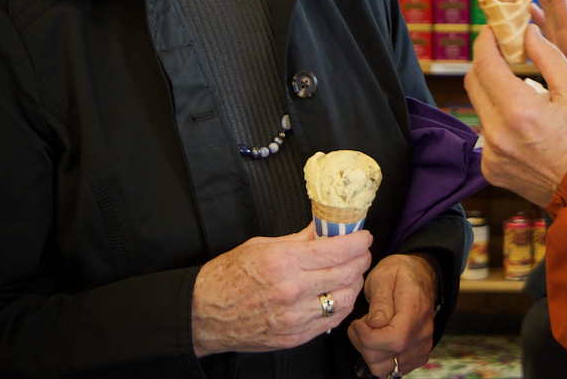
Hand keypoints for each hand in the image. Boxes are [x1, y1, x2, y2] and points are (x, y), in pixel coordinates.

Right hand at [191, 224, 371, 355]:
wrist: (203, 315)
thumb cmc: (226, 278)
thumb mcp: (261, 246)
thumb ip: (298, 239)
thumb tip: (323, 228)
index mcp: (284, 261)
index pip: (337, 250)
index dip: (358, 242)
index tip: (363, 236)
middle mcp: (292, 290)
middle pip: (347, 273)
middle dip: (361, 259)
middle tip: (361, 252)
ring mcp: (295, 316)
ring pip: (345, 298)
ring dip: (355, 283)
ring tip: (351, 273)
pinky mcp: (294, 337)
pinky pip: (332, 320)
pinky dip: (342, 305)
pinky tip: (339, 295)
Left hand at [347, 253, 438, 376]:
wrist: (419, 273)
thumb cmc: (398, 273)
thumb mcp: (383, 276)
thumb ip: (380, 301)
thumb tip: (376, 324)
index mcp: (414, 308)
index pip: (394, 339)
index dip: (368, 337)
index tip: (357, 323)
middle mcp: (422, 330)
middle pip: (387, 357)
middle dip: (363, 344)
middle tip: (359, 324)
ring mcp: (422, 343)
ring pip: (389, 368)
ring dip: (371, 353)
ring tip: (369, 332)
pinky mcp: (420, 352)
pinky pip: (397, 369)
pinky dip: (383, 359)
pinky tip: (379, 340)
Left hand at [466, 18, 566, 205]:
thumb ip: (548, 56)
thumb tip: (527, 33)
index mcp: (518, 110)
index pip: (485, 63)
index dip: (485, 41)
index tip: (491, 29)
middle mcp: (496, 134)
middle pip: (474, 83)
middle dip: (485, 62)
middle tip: (502, 51)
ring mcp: (491, 155)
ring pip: (480, 108)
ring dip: (493, 92)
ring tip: (519, 90)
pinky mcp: (491, 169)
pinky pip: (486, 134)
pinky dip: (498, 121)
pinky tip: (522, 124)